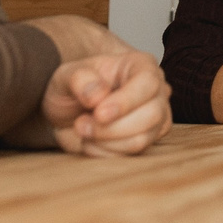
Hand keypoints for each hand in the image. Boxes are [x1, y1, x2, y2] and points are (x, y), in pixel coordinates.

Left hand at [41, 47, 170, 157]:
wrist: (70, 110)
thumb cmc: (74, 86)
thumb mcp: (67, 74)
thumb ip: (80, 79)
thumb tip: (98, 96)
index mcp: (141, 65)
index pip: (148, 83)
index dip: (125, 101)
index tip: (98, 113)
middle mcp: (155, 92)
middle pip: (152, 115)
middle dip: (112, 127)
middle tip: (81, 124)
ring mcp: (155, 119)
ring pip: (141, 140)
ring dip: (105, 141)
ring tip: (82, 129)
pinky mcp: (146, 141)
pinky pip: (129, 156)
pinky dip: (103, 153)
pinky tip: (89, 141)